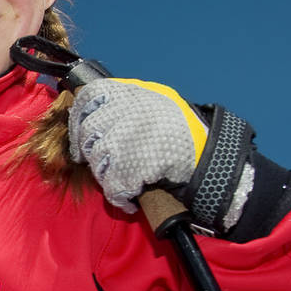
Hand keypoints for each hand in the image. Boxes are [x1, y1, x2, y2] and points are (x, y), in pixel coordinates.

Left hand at [68, 77, 252, 231]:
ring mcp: (132, 137)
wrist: (212, 161)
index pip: (89, 96)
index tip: (80, 141)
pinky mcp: (137, 165)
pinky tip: (128, 197)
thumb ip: (125, 101)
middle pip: (91, 130)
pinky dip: (118, 195)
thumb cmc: (181, 133)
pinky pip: (112, 184)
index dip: (78, 120)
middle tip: (107, 162)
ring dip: (106, 174)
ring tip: (123, 178)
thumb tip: (91, 111)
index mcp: (133, 92)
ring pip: (98, 159)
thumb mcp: (157, 101)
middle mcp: (131, 109)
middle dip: (92, 150)